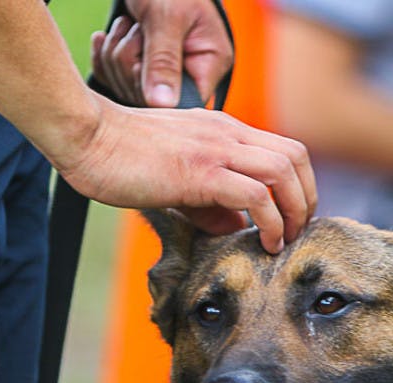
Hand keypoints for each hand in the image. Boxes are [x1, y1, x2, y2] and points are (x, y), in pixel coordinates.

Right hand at [55, 94, 315, 252]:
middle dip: (305, 199)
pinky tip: (263, 242)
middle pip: (296, 158)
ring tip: (284, 241)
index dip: (298, 185)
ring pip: (283, 172)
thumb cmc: (118, 156)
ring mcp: (216, 150)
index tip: (291, 218)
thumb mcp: (174, 176)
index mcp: (223, 130)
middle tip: (296, 232)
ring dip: (294, 210)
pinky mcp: (200, 172)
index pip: (283, 150)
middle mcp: (227, 134)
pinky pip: (255, 195)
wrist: (86, 137)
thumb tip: (235, 226)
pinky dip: (269, 221)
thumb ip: (207, 200)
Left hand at [90, 0, 232, 106]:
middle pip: (151, 99)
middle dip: (129, 64)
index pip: (184, 102)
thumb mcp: (165, 17)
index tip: (141, 63)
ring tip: (125, 25)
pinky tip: (104, 38)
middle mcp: (190, 73)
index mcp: (210, 62)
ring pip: (128, 90)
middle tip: (133, 30)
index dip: (154, 89)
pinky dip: (104, 57)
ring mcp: (163, 73)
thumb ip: (163, 60)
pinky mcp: (140, 69)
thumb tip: (162, 104)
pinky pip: (114, 80)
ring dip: (116, 55)